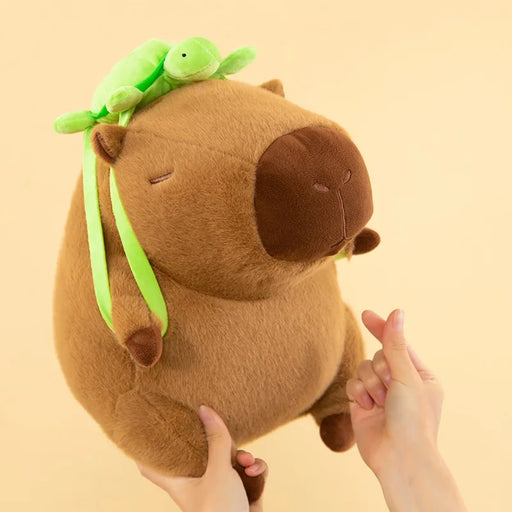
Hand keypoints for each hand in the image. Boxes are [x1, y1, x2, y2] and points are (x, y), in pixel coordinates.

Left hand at [137, 405, 267, 511]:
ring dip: (245, 457)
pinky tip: (257, 472)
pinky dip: (256, 469)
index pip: (151, 467)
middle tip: (227, 437)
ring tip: (247, 463)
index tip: (141, 428)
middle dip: (222, 443)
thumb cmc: (221, 511)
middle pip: (203, 453)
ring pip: (232, 460)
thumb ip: (216, 440)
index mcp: (181, 482)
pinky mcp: (242, 493)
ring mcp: (221, 489)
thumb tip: (205, 409)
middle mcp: (199, 484)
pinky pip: (249, 472)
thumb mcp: (219, 471)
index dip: (144, 450)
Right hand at [346, 309, 443, 478]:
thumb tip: (397, 312)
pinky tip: (368, 409)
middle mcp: (399, 383)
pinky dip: (359, 394)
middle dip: (381, 370)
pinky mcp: (363, 404)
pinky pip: (353, 384)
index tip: (365, 314)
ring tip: (380, 404)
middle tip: (391, 389)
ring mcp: (380, 394)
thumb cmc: (413, 420)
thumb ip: (395, 344)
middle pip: (378, 355)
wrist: (398, 458)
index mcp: (419, 375)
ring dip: (370, 384)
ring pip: (363, 368)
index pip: (398, 344)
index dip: (382, 328)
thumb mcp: (406, 376)